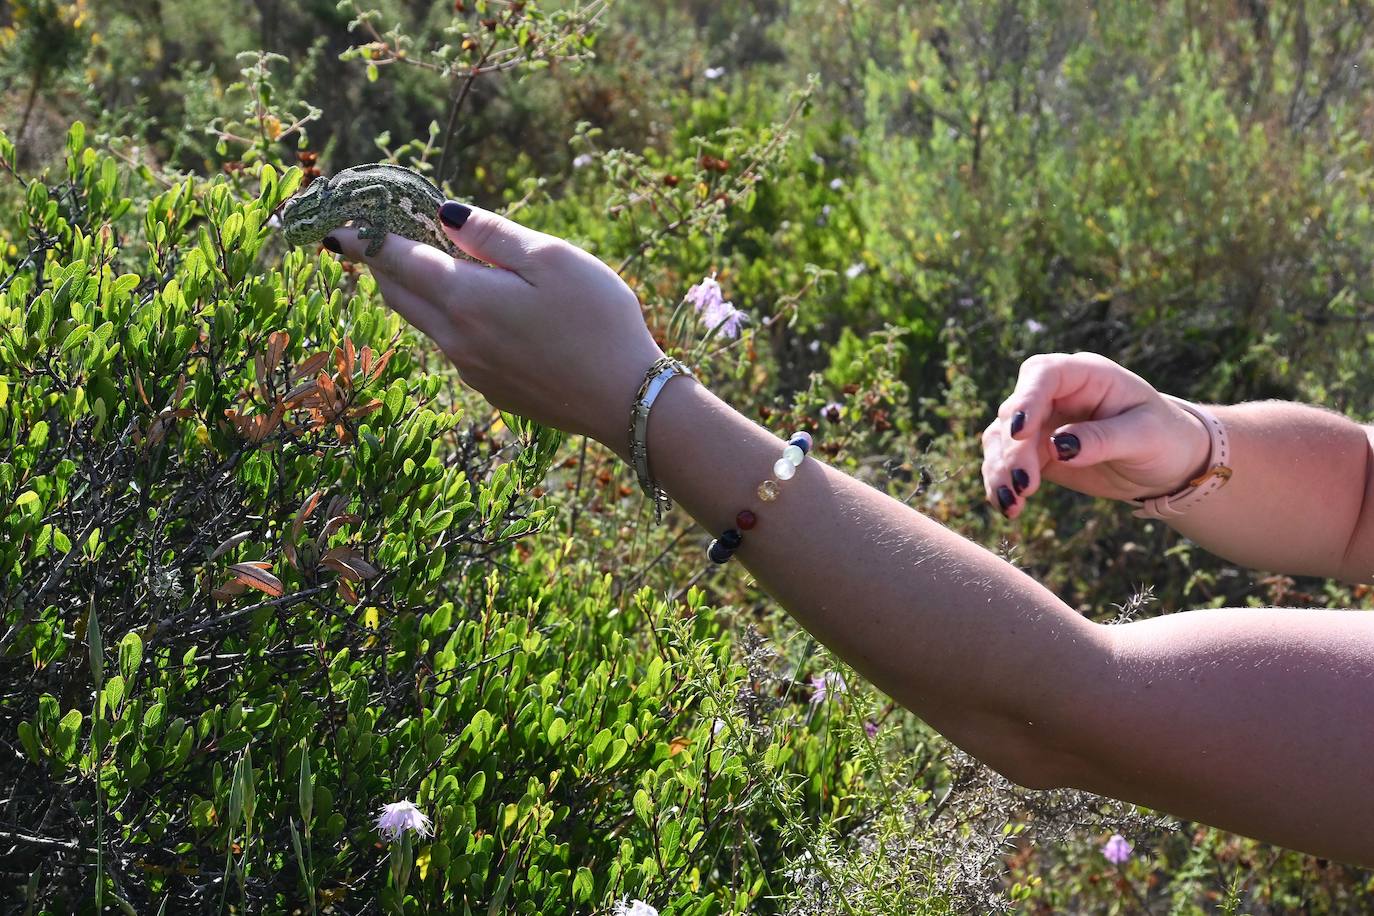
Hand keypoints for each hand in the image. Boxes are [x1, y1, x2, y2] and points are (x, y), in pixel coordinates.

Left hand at [324, 203, 663, 456]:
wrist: (626, 402)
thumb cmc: (598, 321)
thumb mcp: (552, 258)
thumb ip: (493, 234)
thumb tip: (445, 214)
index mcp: (465, 297)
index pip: (394, 260)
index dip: (361, 239)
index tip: (334, 227)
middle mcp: (456, 337)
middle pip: (399, 295)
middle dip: (381, 265)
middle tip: (376, 239)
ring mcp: (471, 368)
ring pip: (425, 322)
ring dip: (415, 291)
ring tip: (427, 265)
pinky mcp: (492, 389)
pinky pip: (454, 345)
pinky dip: (447, 317)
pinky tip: (478, 309)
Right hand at [980, 352, 1211, 517]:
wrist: (1167, 464)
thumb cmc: (1165, 438)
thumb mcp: (1145, 436)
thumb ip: (1103, 438)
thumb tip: (1059, 447)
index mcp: (1085, 375)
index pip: (1042, 374)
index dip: (1025, 400)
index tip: (1019, 433)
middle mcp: (1055, 394)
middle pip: (1014, 413)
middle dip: (1014, 451)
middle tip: (1026, 486)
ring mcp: (1042, 423)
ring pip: (1001, 439)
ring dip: (1000, 471)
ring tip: (1012, 505)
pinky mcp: (1035, 452)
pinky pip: (1004, 463)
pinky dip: (1001, 484)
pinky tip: (1008, 509)